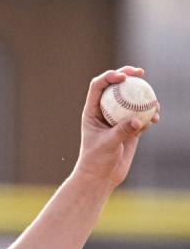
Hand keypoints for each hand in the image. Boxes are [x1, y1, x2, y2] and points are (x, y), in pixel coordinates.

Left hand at [74, 66, 160, 189]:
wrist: (101, 176)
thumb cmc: (96, 161)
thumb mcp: (107, 145)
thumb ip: (121, 131)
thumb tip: (138, 120)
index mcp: (92, 111)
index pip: (98, 87)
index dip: (109, 76)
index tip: (122, 77)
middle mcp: (104, 111)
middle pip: (116, 87)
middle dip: (128, 75)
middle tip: (140, 72)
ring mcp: (118, 118)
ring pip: (132, 99)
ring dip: (144, 96)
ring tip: (154, 101)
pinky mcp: (130, 127)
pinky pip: (142, 115)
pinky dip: (150, 114)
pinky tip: (156, 118)